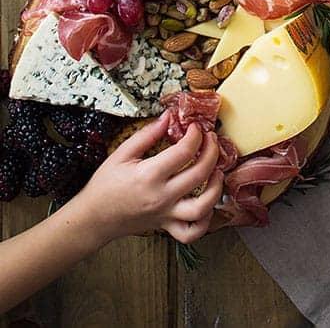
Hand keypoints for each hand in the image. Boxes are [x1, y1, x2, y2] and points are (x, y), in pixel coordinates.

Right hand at [72, 112, 222, 242]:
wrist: (93, 218)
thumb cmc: (105, 185)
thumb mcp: (121, 153)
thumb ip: (147, 134)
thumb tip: (168, 117)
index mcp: (149, 175)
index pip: (184, 152)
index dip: (195, 135)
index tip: (196, 126)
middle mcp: (161, 196)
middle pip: (199, 174)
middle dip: (212, 152)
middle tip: (211, 140)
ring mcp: (165, 214)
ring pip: (202, 207)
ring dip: (216, 188)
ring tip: (218, 171)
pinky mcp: (166, 227)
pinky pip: (192, 232)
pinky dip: (205, 221)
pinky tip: (208, 204)